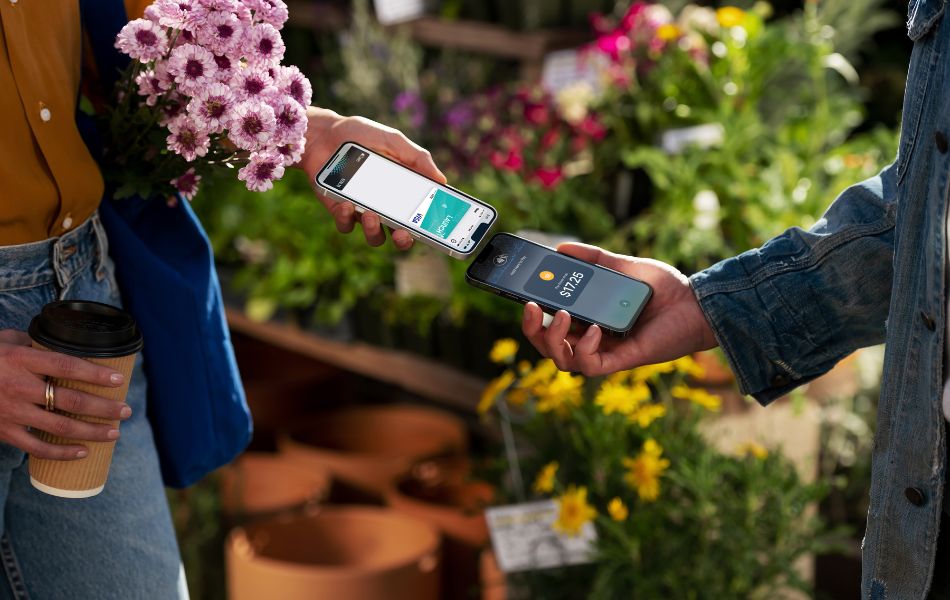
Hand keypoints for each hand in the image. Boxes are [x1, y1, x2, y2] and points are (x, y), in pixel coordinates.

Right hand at [0, 330, 131, 459]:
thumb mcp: (5, 340)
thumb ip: (34, 342)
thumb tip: (65, 343)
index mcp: (20, 359)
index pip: (66, 366)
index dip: (96, 373)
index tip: (119, 379)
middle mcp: (18, 386)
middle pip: (71, 400)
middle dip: (104, 407)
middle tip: (126, 411)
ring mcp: (11, 412)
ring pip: (60, 426)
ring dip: (92, 432)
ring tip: (115, 433)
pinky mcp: (3, 432)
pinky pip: (37, 448)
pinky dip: (62, 453)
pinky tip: (83, 452)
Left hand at [296, 107, 446, 249]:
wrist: (324, 133)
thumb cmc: (361, 135)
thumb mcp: (393, 141)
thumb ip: (418, 158)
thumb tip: (442, 180)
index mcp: (402, 191)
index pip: (420, 216)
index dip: (429, 226)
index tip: (434, 227)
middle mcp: (385, 206)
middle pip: (400, 234)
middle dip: (403, 240)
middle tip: (402, 233)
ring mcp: (362, 210)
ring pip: (374, 236)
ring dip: (374, 231)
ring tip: (371, 215)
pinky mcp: (339, 210)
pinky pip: (346, 225)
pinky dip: (346, 218)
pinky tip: (345, 203)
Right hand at [521, 243, 718, 375]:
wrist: (697, 303)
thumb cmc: (664, 289)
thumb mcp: (623, 266)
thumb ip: (594, 258)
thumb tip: (562, 247)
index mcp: (588, 319)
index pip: (550, 324)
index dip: (533, 316)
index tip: (524, 296)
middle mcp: (592, 339)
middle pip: (548, 347)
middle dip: (533, 330)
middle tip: (532, 308)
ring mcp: (605, 351)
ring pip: (562, 361)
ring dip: (553, 340)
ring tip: (562, 316)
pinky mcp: (622, 360)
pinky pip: (590, 365)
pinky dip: (583, 349)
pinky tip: (593, 330)